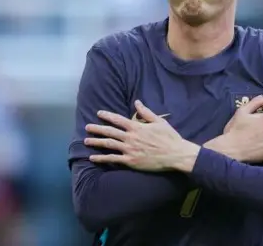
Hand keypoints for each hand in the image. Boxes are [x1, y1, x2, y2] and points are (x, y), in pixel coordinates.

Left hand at [84, 100, 199, 171]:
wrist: (176, 154)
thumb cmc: (169, 137)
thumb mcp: (159, 121)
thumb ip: (146, 112)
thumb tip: (137, 102)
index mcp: (137, 127)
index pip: (118, 119)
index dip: (107, 115)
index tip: (98, 113)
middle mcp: (130, 137)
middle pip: (110, 131)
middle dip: (97, 128)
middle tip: (87, 127)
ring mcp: (129, 150)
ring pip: (109, 144)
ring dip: (96, 142)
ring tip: (86, 141)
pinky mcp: (130, 161)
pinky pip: (113, 159)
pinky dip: (102, 158)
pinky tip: (92, 158)